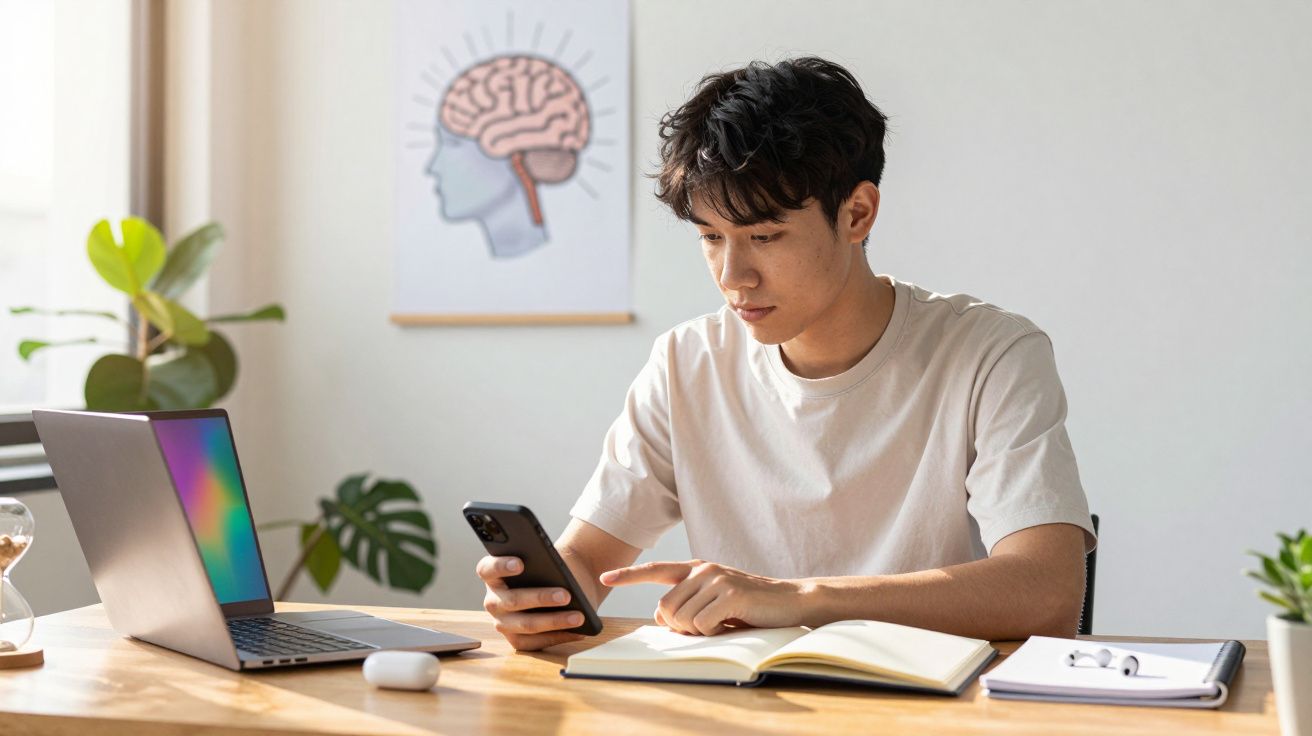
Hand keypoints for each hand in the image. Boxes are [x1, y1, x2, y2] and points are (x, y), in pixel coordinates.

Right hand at [476, 555, 586, 650]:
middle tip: (566, 595)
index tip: (521, 563)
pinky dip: (558, 637)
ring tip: (578, 617)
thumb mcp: (548, 561)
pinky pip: (535, 643)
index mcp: (492, 574)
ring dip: (555, 621)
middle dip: (541, 598)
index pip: (487, 569)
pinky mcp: (516, 639)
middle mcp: (493, 600)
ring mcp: (502, 622)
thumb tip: (559, 575)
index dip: (501, 566)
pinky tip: (578, 631)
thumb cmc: (551, 569)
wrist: (562, 584)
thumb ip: (547, 564)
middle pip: (513, 600)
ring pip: (526, 625)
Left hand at [600, 559, 810, 635]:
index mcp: (695, 568)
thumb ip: (688, 603)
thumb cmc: (750, 606)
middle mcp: (702, 569)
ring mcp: (716, 578)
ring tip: (722, 623)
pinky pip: (701, 625)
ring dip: (698, 631)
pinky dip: (713, 633)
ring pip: (681, 618)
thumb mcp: (714, 602)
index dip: (628, 576)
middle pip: (665, 608)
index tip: (604, 578)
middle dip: (680, 627)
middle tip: (706, 627)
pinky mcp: (729, 593)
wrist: (790, 600)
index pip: (654, 570)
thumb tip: (661, 615)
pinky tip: (731, 623)